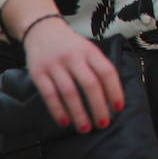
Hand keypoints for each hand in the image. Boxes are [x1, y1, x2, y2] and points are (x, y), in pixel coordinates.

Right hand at [21, 17, 123, 132]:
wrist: (43, 31)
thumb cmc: (72, 46)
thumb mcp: (89, 50)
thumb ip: (99, 67)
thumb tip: (112, 96)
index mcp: (90, 51)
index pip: (106, 71)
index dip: (114, 90)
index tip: (119, 107)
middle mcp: (73, 57)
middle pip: (90, 84)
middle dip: (98, 106)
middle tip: (103, 123)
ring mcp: (55, 65)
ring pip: (69, 92)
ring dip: (79, 113)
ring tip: (86, 128)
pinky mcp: (38, 73)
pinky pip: (49, 95)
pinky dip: (57, 110)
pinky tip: (65, 121)